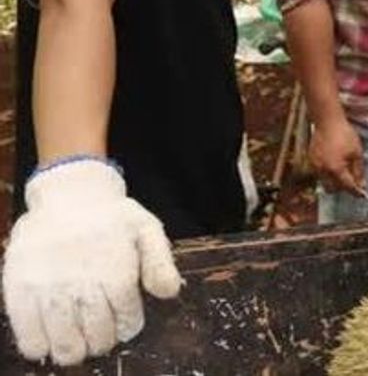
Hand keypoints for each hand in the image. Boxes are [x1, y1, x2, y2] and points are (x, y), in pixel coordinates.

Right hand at [3, 159, 182, 365]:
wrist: (68, 196)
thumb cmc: (111, 217)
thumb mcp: (146, 229)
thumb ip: (160, 262)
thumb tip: (170, 293)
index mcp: (116, 270)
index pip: (126, 319)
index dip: (128, 327)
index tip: (125, 324)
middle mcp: (82, 282)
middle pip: (97, 334)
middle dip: (103, 341)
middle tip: (102, 335)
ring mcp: (49, 287)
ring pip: (65, 341)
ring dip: (75, 349)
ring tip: (79, 342)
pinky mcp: (19, 289)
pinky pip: (28, 334)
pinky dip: (39, 346)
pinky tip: (48, 342)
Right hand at [309, 116, 364, 195]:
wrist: (327, 122)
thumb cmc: (345, 135)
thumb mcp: (357, 153)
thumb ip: (359, 171)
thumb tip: (362, 185)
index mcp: (336, 169)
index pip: (347, 187)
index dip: (356, 192)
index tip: (362, 194)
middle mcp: (323, 171)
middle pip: (333, 190)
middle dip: (343, 189)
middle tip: (352, 181)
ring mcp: (315, 167)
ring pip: (325, 183)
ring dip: (334, 182)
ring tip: (343, 170)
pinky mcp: (311, 161)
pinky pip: (319, 174)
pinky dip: (327, 174)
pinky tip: (334, 163)